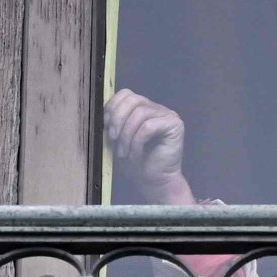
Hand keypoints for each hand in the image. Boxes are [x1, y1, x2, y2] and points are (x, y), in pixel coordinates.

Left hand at [108, 86, 194, 206]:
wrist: (154, 182)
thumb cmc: (136, 163)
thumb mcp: (118, 139)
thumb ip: (113, 122)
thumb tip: (101, 112)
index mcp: (144, 107)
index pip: (126, 94)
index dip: (112, 107)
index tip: (105, 127)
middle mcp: (157, 108)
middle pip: (133, 100)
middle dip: (117, 119)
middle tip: (112, 139)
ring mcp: (168, 115)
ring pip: (140, 113)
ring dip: (126, 135)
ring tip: (123, 152)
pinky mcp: (175, 125)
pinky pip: (149, 126)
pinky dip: (137, 141)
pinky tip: (136, 154)